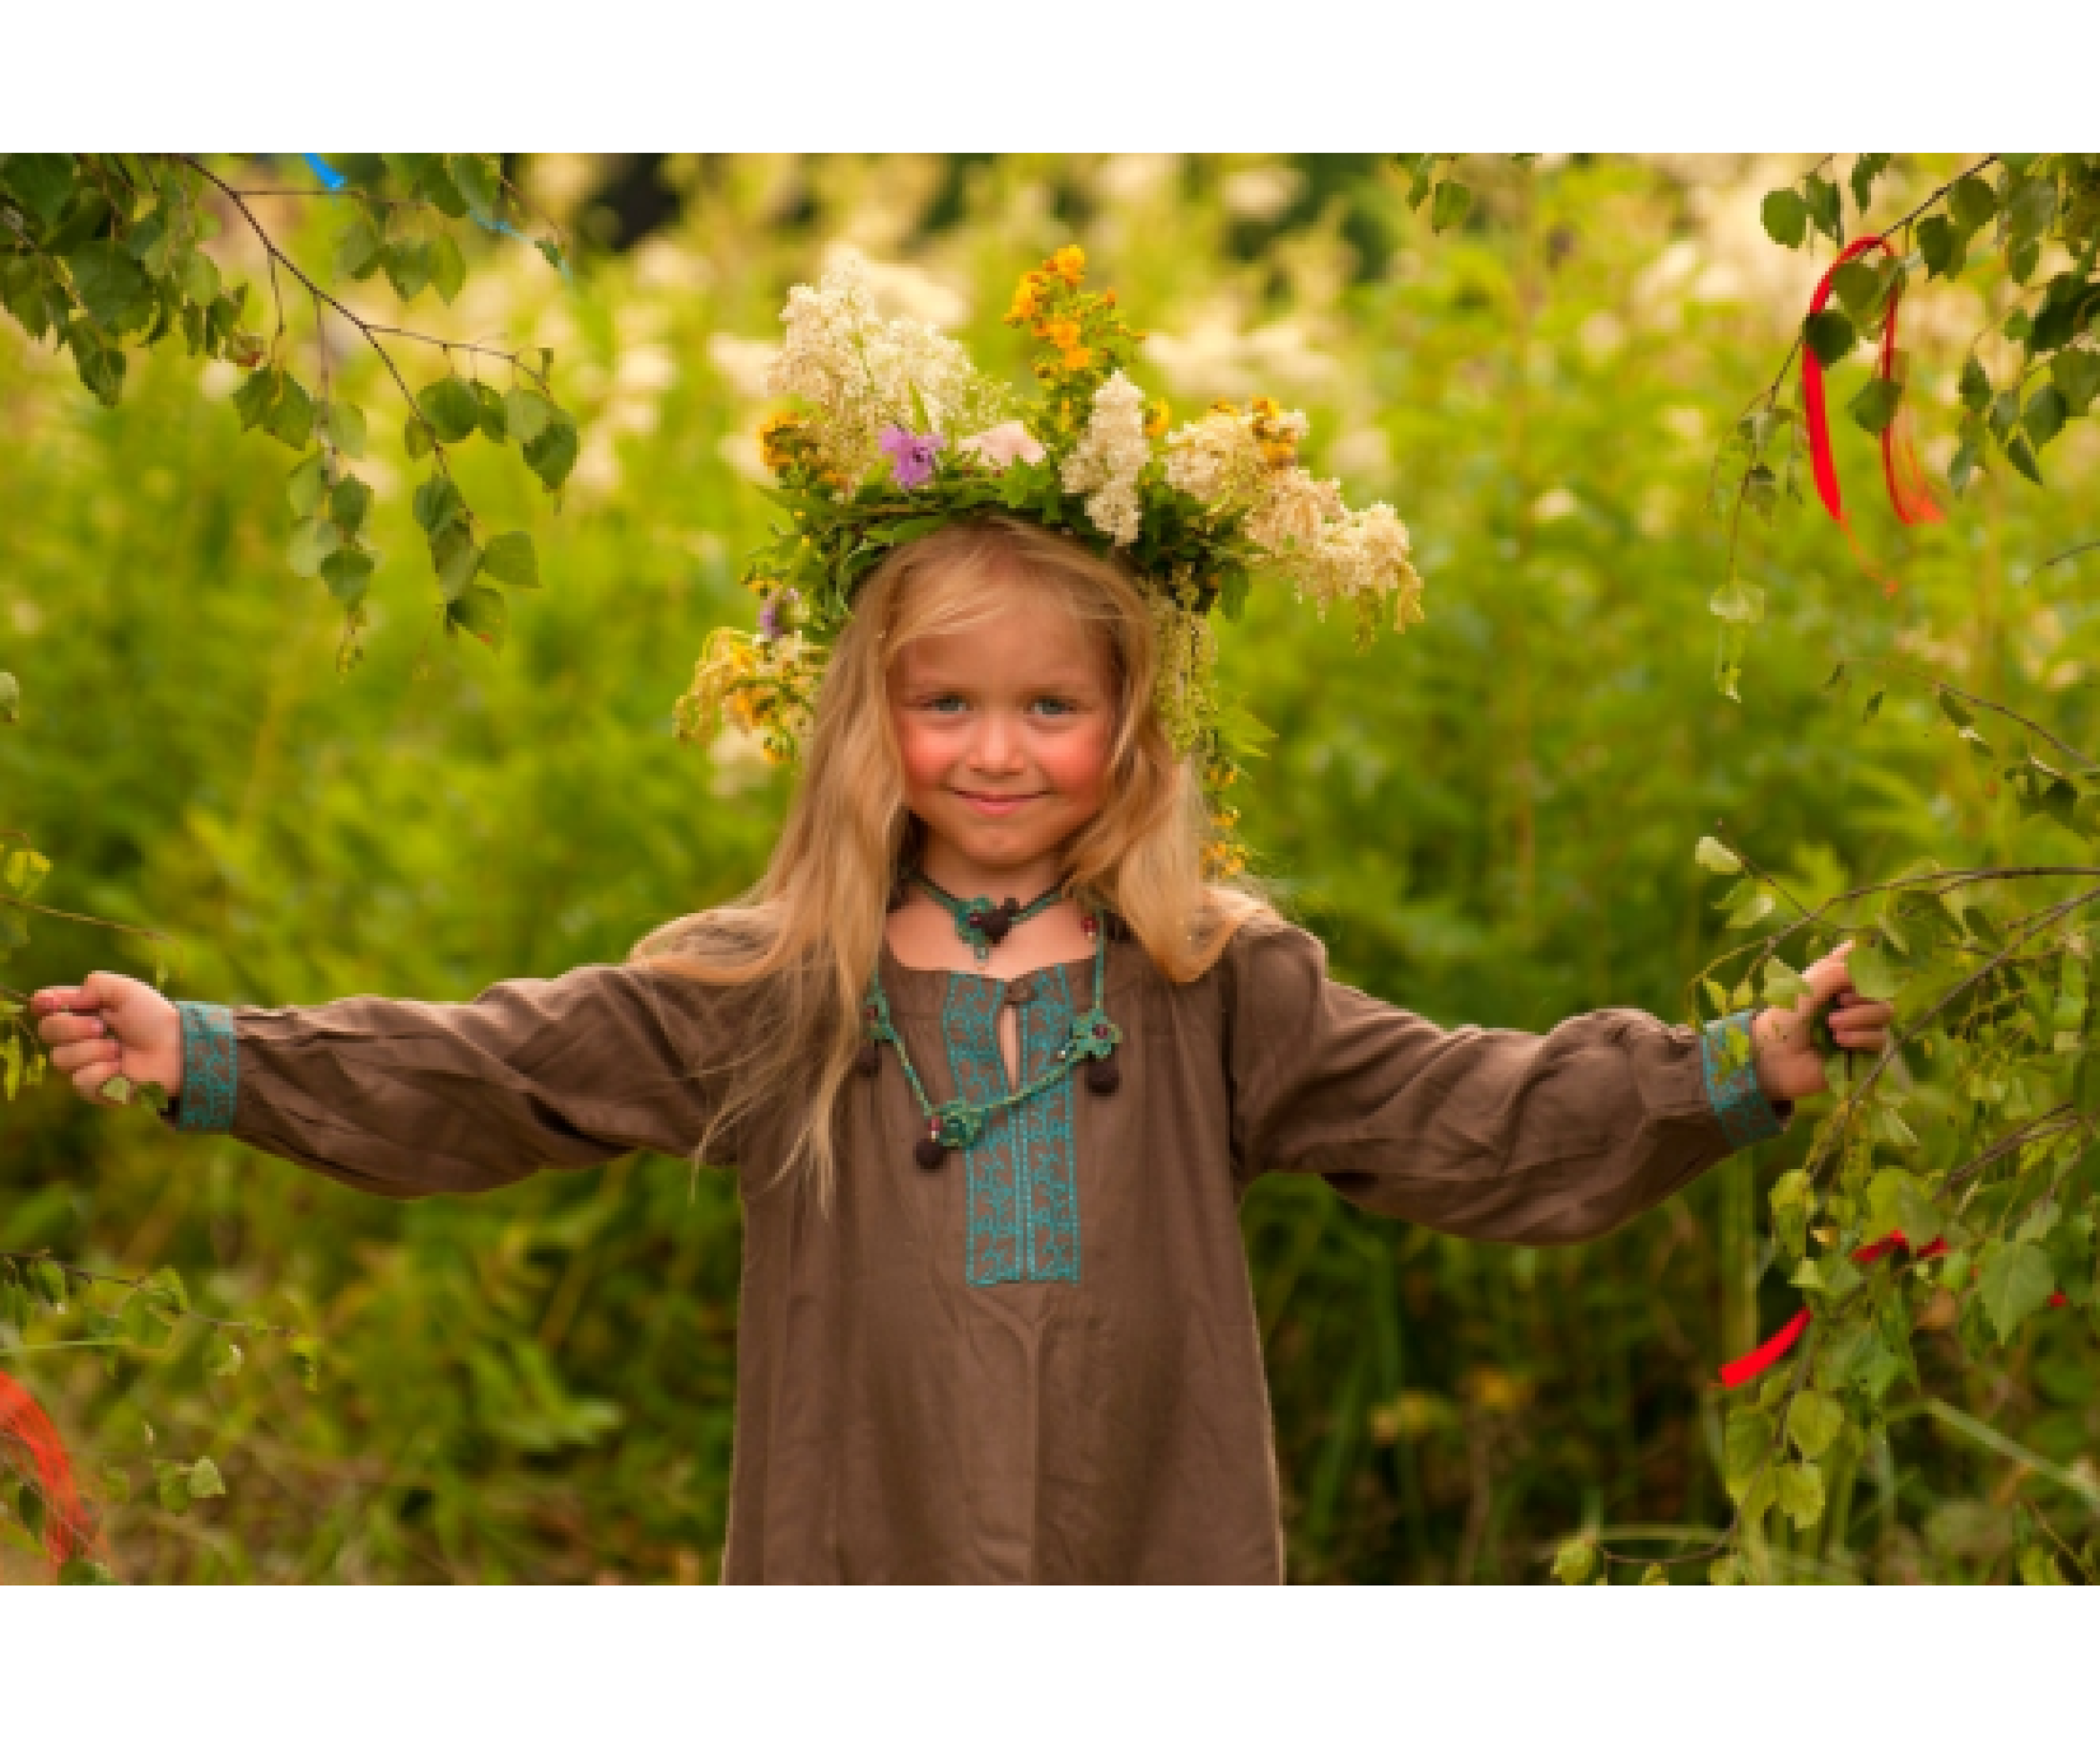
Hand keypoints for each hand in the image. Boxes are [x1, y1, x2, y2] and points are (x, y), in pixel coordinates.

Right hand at [31, 974, 182, 1107]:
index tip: (51, 1002)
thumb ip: (95, 985)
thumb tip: (66, 1000)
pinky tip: (120, 1069)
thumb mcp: (127, 990)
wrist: (178, 1050)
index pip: (46, 1007)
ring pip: (61, 1059)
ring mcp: (84, 1063)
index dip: (43, 1004)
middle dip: (72, 1027)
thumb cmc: (154, 1018)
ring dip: (92, 1051)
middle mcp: (78, 1037)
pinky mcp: (94, 1088)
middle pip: (46, 1031)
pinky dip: (101, 1073)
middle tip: (101, 1027)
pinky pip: (80, 1081)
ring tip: (119, 1050)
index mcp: (83, 1010)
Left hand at [1752, 943, 1894, 1103]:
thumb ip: (1838, 971)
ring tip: (1832, 1025)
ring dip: (1860, 1017)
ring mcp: (1860, 1025)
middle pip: (1882, 988)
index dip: (1866, 961)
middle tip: (1839, 1002)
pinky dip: (1861, 1037)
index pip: (1864, 961)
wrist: (1773, 1057)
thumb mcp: (1807, 987)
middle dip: (1863, 995)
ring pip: (1885, 1013)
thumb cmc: (1783, 1018)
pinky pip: (1880, 1039)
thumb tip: (1868, 965)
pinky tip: (1840, 1040)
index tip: (1853, 968)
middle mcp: (1852, 1000)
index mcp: (1837, 980)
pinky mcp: (1864, 1050)